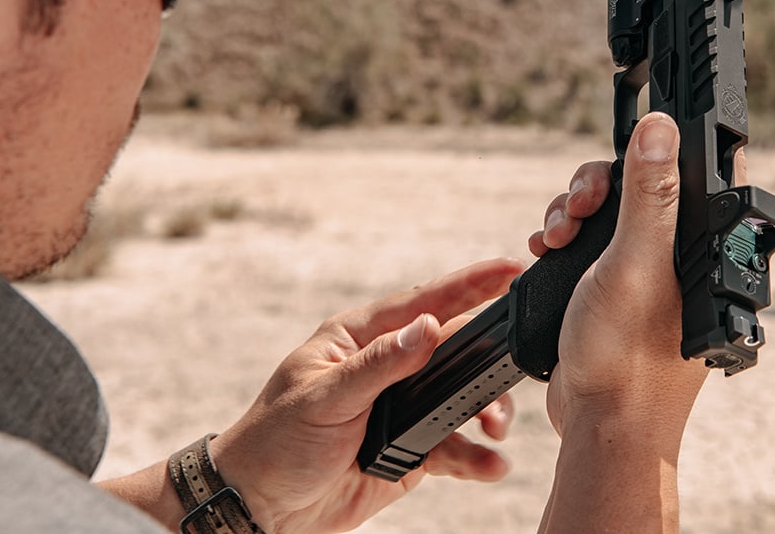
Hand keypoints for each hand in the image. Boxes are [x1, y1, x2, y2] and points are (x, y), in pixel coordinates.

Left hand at [208, 257, 524, 533]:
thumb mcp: (323, 398)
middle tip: (513, 367)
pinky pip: (453, 445)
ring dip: (485, 410)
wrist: (261, 509)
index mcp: (360, 338)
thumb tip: (428, 327)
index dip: (470, 282)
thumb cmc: (274, 442)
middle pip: (454, 348)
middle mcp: (387, 368)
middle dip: (488, 358)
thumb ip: (379, 365)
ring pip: (460, 397)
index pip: (423, 302)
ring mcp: (402, 408)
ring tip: (494, 429)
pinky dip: (475, 455)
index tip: (511, 266)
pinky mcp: (410, 450)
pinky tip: (490, 464)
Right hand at [541, 112, 705, 438]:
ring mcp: (650, 275)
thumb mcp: (637, 264)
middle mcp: (685, 257)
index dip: (666, 147)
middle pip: (643, 185)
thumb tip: (662, 130)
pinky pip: (592, 244)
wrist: (600, 428)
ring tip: (556, 236)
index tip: (632, 137)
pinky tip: (546, 250)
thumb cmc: (630, 360)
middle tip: (580, 206)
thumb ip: (650, 195)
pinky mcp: (619, 292)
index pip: (699, 172)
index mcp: (709, 247)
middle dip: (598, 186)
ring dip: (575, 212)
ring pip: (612, 212)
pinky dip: (567, 239)